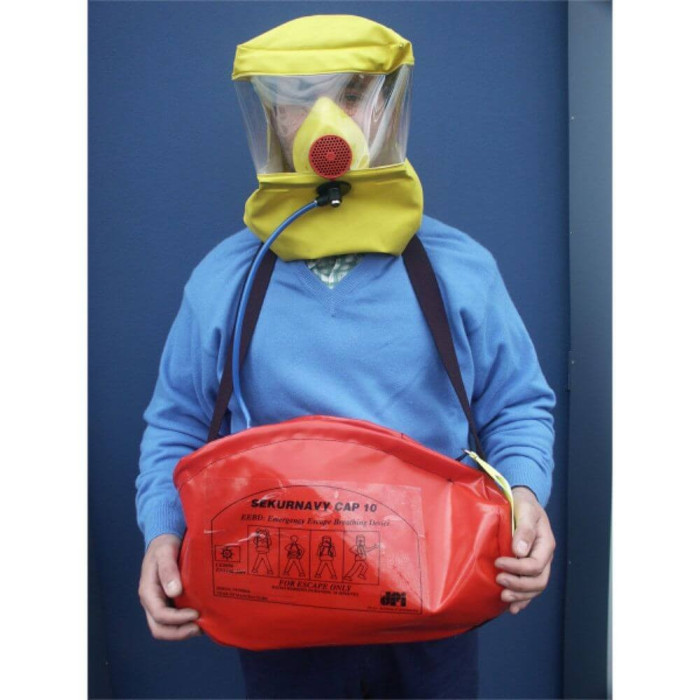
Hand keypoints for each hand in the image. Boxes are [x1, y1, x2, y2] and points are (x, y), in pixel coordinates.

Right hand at [138, 533, 201, 639]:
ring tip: (203, 626)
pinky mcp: (168, 603)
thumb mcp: (165, 553)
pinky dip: (185, 624)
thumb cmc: (164, 546)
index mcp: (148, 592)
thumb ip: (168, 570)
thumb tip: (174, 592)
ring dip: (183, 631)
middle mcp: (152, 602)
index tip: (195, 614)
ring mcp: (159, 604)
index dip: (177, 619)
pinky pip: (174, 620)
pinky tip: (201, 618)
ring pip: (166, 628)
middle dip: (179, 632)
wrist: (164, 541)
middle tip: (200, 628)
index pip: (160, 615)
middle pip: (160, 629)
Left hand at [495, 486, 555, 614]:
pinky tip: (512, 608)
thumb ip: (524, 529)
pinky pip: (530, 589)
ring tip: (502, 597)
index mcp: (545, 544)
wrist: (523, 502)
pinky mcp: (528, 568)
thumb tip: (519, 551)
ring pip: (535, 588)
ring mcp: (538, 564)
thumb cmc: (523, 504)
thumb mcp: (525, 510)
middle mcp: (544, 557)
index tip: (499, 562)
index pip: (535, 565)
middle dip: (518, 585)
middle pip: (538, 581)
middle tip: (499, 580)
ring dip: (520, 595)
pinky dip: (522, 599)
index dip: (517, 568)